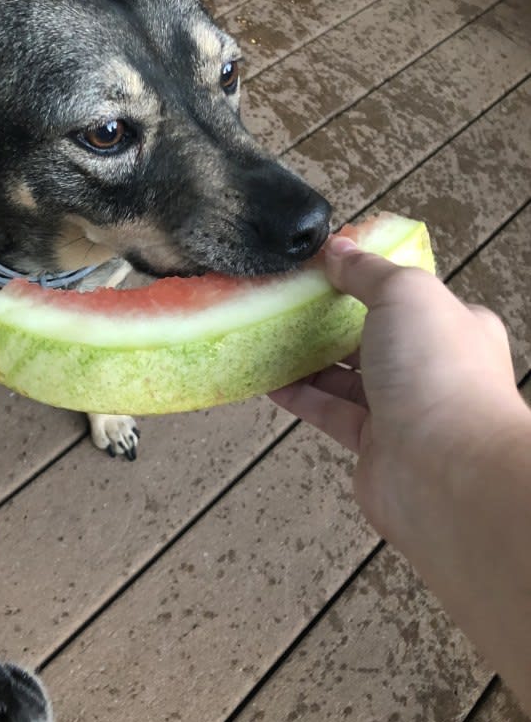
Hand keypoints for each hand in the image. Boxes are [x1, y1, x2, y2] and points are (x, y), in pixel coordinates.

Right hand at [270, 234, 523, 541]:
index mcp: (454, 325)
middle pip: (373, 335)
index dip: (367, 279)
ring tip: (268, 334)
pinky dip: (300, 395)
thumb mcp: (404, 294)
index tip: (324, 267)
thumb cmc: (437, 371)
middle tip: (288, 299)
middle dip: (332, 319)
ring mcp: (403, 408)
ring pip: (348, 376)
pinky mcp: (373, 443)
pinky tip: (267, 379)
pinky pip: (329, 411)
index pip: (407, 295)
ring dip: (309, 358)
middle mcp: (432, 366)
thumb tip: (336, 249)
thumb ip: (366, 271)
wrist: (446, 472)